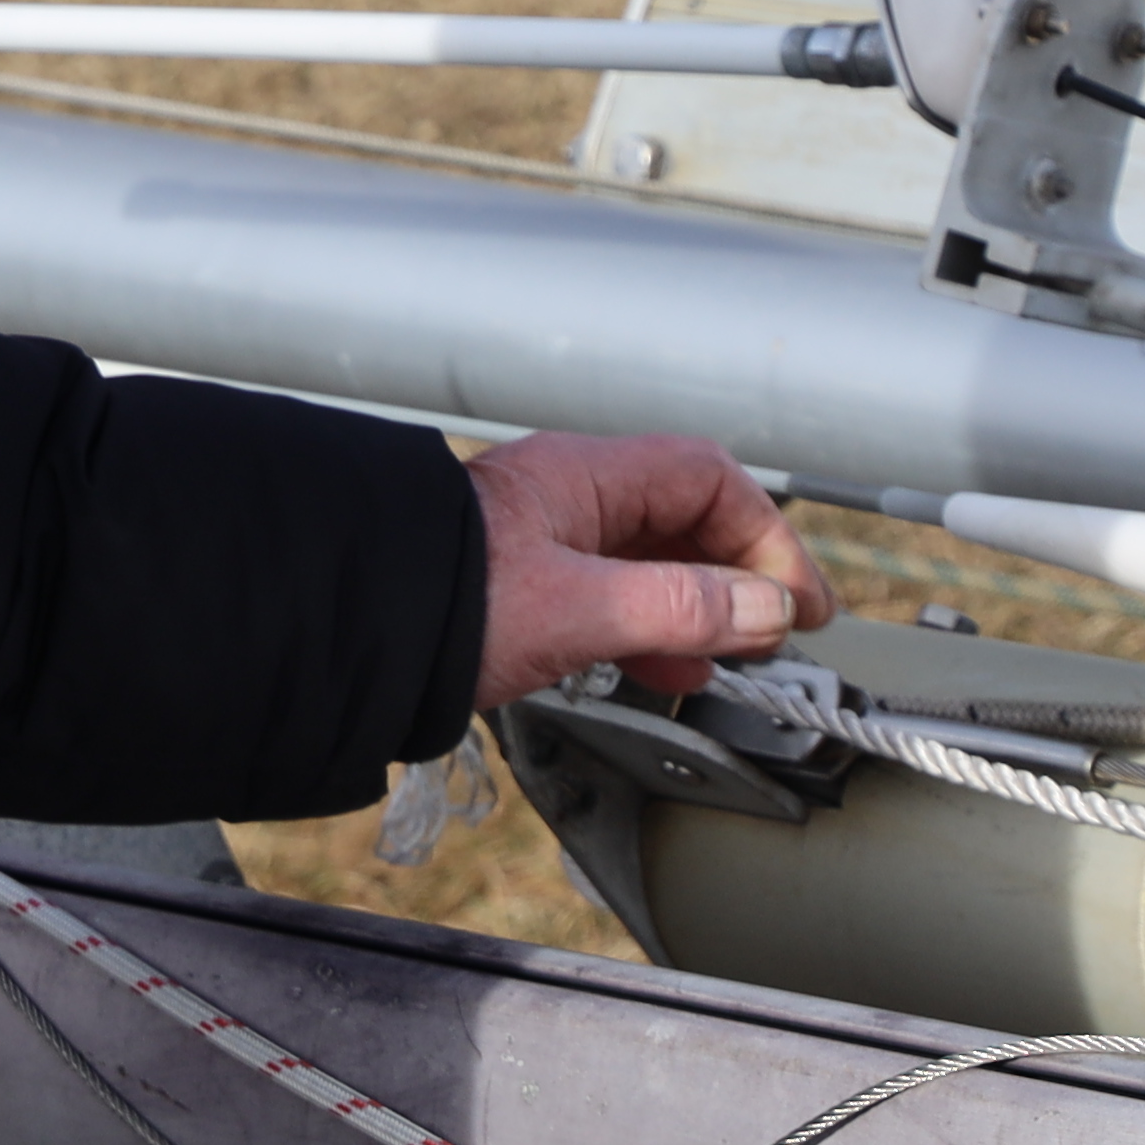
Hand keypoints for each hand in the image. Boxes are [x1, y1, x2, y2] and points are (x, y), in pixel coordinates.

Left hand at [469, 433, 832, 706]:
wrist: (346, 631)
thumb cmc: (441, 601)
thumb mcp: (577, 608)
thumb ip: (677, 607)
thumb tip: (763, 609)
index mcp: (583, 475)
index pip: (707, 481)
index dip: (765, 537)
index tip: (798, 602)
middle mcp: (569, 498)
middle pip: (684, 519)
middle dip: (740, 574)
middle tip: (781, 632)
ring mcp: (547, 543)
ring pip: (651, 563)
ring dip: (703, 608)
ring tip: (736, 658)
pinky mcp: (528, 590)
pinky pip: (615, 598)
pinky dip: (655, 630)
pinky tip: (672, 669)